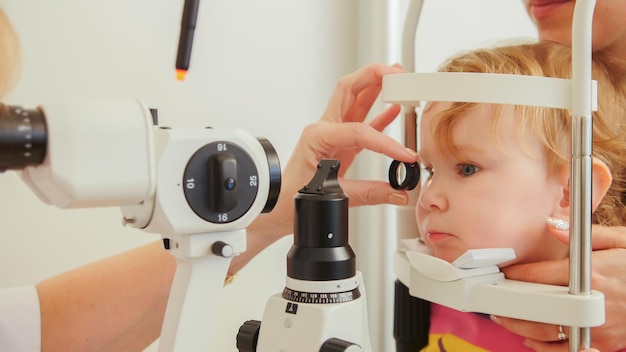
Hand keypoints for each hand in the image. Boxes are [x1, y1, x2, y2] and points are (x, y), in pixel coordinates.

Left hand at [254, 63, 417, 238]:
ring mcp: (332, 134)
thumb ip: (368, 194)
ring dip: (376, 86)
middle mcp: (324, 129)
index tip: (403, 154)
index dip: (385, 142)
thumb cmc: (290, 197)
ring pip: (356, 100)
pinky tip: (393, 110)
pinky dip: (379, 115)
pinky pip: (362, 123)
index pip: (358, 130)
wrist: (277, 206)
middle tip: (395, 72)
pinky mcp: (340, 145)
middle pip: (349, 89)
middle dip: (373, 75)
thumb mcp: (330, 196)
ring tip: (397, 77)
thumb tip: (396, 192)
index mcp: (318, 137)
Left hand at [496, 225, 625, 350]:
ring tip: (504, 317)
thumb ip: (583, 235)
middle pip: (539, 307)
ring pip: (548, 333)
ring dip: (521, 326)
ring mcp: (600, 327)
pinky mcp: (606, 343)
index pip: (542, 275)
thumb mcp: (622, 241)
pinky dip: (546, 349)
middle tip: (495, 298)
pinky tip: (531, 339)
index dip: (518, 274)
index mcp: (594, 275)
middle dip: (513, 303)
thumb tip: (552, 225)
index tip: (505, 272)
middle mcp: (594, 303)